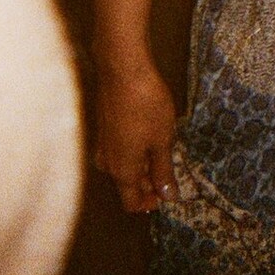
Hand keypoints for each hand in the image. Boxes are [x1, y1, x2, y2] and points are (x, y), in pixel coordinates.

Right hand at [93, 58, 180, 213]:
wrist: (123, 71)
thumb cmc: (146, 106)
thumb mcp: (162, 141)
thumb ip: (164, 171)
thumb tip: (167, 196)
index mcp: (122, 171)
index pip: (132, 203)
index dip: (150, 203)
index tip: (168, 193)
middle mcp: (107, 163)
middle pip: (127, 186)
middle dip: (149, 185)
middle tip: (172, 173)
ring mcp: (103, 145)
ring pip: (124, 167)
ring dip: (143, 167)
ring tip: (166, 152)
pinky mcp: (104, 128)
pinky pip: (120, 152)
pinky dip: (136, 153)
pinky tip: (152, 137)